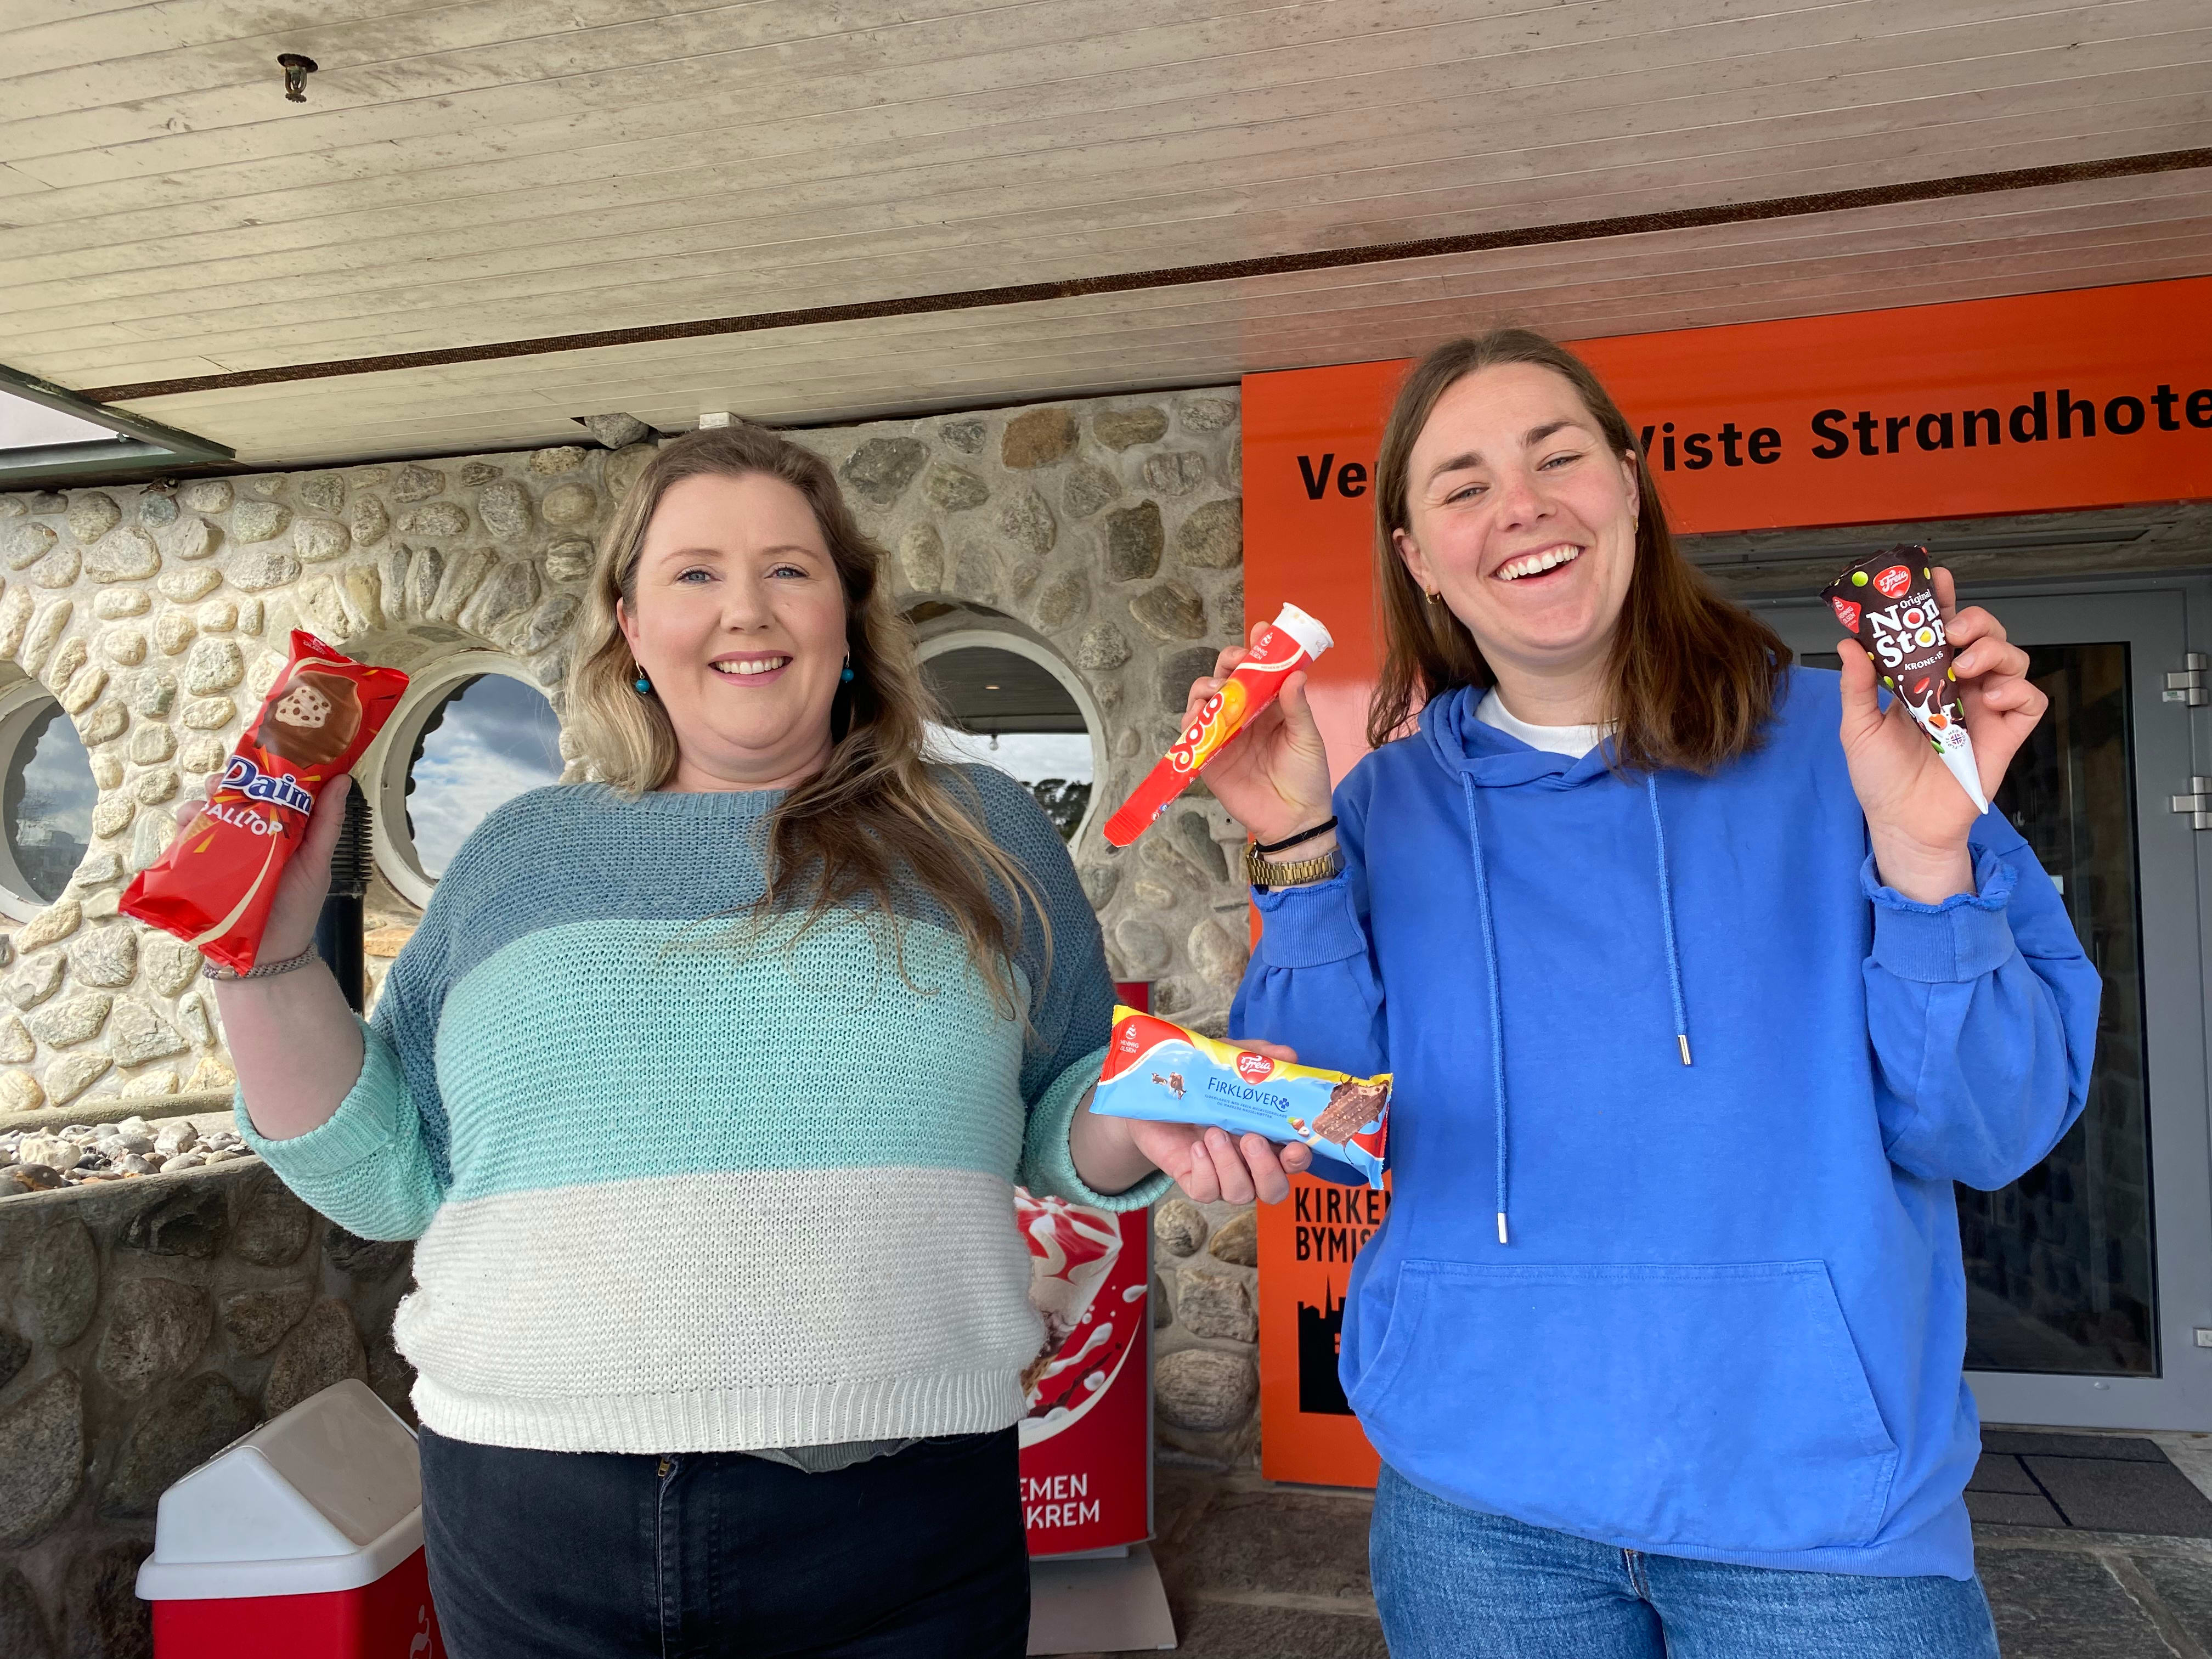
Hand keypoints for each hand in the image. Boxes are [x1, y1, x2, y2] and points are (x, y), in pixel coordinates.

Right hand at [172, 772, 350, 963]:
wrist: (272, 955)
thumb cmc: (298, 907)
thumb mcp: (317, 861)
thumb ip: (327, 822)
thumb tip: (343, 779)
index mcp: (272, 829)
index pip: (259, 790)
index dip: (253, 773)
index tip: (253, 762)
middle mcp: (241, 837)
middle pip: (224, 800)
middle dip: (220, 786)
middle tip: (223, 785)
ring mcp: (216, 854)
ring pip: (198, 819)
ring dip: (197, 808)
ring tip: (204, 811)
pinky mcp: (195, 874)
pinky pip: (179, 848)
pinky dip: (180, 835)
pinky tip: (188, 831)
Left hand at [1117, 1040, 1314, 1204]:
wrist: (1152, 1094)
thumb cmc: (1199, 1081)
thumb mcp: (1227, 1061)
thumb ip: (1257, 1058)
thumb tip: (1288, 1055)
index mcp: (1266, 1136)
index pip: (1294, 1160)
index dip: (1299, 1159)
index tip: (1295, 1146)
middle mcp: (1248, 1163)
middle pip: (1274, 1190)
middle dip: (1267, 1170)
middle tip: (1250, 1138)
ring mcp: (1221, 1175)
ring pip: (1241, 1193)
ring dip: (1230, 1165)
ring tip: (1214, 1133)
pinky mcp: (1194, 1180)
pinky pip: (1207, 1192)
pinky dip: (1205, 1171)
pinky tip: (1196, 1148)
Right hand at [1182, 621, 1334, 846]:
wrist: (1295, 820)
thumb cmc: (1307, 777)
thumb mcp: (1307, 738)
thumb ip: (1297, 707)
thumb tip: (1296, 674)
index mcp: (1271, 706)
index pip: (1259, 670)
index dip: (1256, 649)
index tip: (1260, 632)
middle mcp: (1245, 716)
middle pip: (1227, 679)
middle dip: (1227, 662)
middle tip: (1235, 661)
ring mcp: (1226, 735)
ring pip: (1205, 700)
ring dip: (1206, 688)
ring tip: (1217, 691)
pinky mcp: (1210, 758)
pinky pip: (1193, 734)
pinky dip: (1191, 721)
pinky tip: (1199, 716)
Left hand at [1837, 568, 2045, 902]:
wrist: (1902, 822)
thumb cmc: (1881, 777)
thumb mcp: (1859, 728)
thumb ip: (1857, 687)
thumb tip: (1849, 644)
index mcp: (1925, 677)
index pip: (1939, 629)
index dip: (1941, 601)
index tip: (1935, 578)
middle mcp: (1960, 685)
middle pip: (1983, 634)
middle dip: (1973, 619)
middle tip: (1951, 629)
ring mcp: (1986, 706)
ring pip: (2012, 657)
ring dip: (1994, 649)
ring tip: (1966, 663)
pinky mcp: (2008, 732)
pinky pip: (2030, 698)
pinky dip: (2017, 688)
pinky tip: (1991, 695)